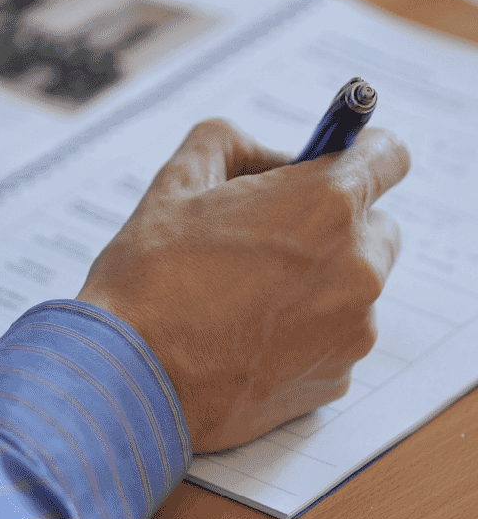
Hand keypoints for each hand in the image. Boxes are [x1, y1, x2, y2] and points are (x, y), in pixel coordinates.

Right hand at [76, 118, 410, 453]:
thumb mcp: (175, 182)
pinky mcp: (337, 376)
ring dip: (319, 276)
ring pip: (355, 282)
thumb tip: (260, 154)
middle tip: (267, 233)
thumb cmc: (149, 277)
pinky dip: (306, 327)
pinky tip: (248, 333)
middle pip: (375, 223)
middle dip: (334, 221)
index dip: (357, 151)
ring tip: (247, 292)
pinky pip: (336, 333)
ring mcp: (352, 328)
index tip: (328, 163)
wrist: (131, 377)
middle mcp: (356, 266)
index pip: (388, 153)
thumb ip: (227, 141)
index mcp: (323, 204)